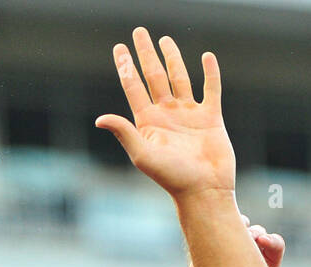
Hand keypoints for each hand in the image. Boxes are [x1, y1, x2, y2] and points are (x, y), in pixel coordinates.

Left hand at [96, 28, 234, 198]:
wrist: (205, 190)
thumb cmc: (172, 178)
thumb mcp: (143, 155)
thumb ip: (124, 133)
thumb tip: (99, 118)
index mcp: (149, 122)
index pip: (134, 87)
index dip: (126, 66)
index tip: (119, 48)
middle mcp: (167, 114)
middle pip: (154, 76)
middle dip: (146, 54)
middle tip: (140, 32)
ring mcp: (189, 115)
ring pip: (179, 79)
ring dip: (172, 59)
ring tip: (165, 40)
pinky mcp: (211, 118)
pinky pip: (210, 89)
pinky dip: (210, 74)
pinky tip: (206, 57)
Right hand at [181, 219, 305, 266]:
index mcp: (268, 263)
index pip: (275, 244)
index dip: (271, 240)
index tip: (263, 240)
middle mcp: (253, 251)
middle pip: (258, 232)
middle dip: (254, 233)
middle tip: (248, 238)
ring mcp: (234, 246)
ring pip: (240, 226)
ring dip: (239, 227)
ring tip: (233, 235)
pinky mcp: (215, 244)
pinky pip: (220, 227)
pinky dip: (221, 224)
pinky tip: (218, 232)